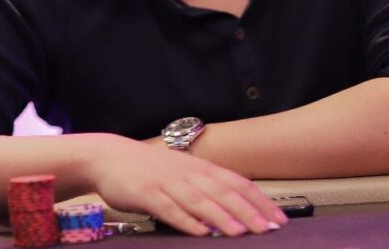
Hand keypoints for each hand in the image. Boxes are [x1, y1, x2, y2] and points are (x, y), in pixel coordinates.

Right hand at [82, 134, 286, 236]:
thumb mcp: (181, 173)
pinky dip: (186, 221)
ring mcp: (167, 183)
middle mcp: (188, 173)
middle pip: (223, 192)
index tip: (279, 219)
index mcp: (199, 168)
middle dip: (248, 211)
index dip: (259, 201)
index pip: (237, 183)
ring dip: (222, 216)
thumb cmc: (148, 168)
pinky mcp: (147, 194)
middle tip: (269, 228)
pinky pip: (169, 209)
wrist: (109, 156)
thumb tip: (236, 206)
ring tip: (241, 231)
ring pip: (200, 200)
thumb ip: (205, 187)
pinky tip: (200, 232)